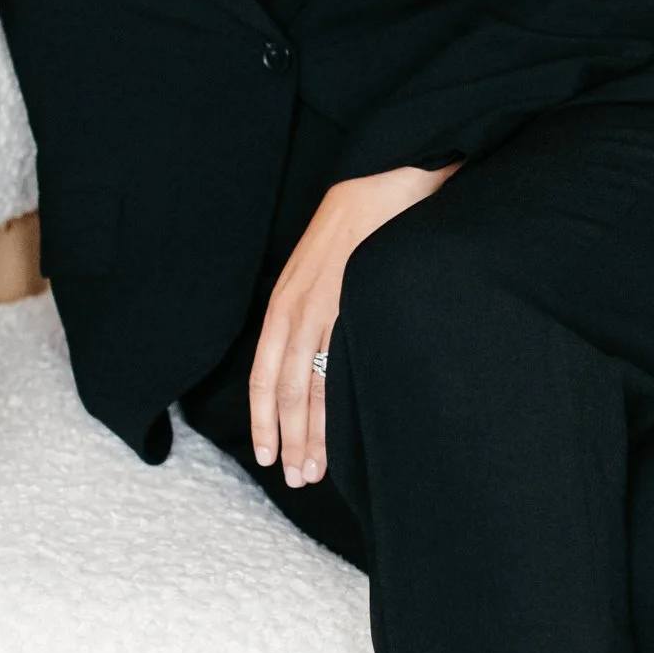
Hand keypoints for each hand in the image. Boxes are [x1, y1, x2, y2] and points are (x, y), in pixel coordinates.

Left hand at [250, 164, 458, 485]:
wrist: (390, 174)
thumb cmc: (366, 222)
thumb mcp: (328, 266)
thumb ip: (323, 306)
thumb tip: (328, 350)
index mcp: (286, 301)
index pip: (264, 375)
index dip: (264, 419)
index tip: (269, 455)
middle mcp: (296, 307)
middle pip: (283, 390)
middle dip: (288, 439)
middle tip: (297, 478)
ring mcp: (324, 306)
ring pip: (308, 385)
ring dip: (310, 434)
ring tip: (314, 471)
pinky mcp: (353, 301)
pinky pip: (339, 363)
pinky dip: (336, 404)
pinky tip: (342, 430)